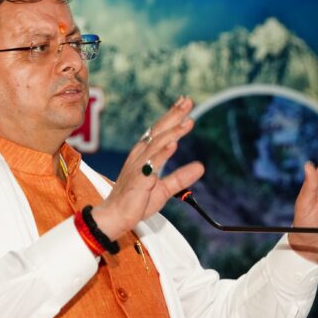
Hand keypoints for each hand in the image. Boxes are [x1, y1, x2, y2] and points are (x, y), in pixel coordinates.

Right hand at [92, 96, 204, 240]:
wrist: (117, 216)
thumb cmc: (136, 201)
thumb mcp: (164, 189)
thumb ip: (181, 177)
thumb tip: (200, 167)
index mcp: (144, 155)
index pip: (160, 131)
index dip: (172, 116)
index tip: (185, 103)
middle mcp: (140, 156)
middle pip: (159, 131)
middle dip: (174, 115)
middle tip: (188, 101)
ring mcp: (138, 166)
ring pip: (158, 144)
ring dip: (173, 131)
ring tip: (187, 121)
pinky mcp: (139, 179)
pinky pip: (152, 164)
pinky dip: (163, 153)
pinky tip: (174, 144)